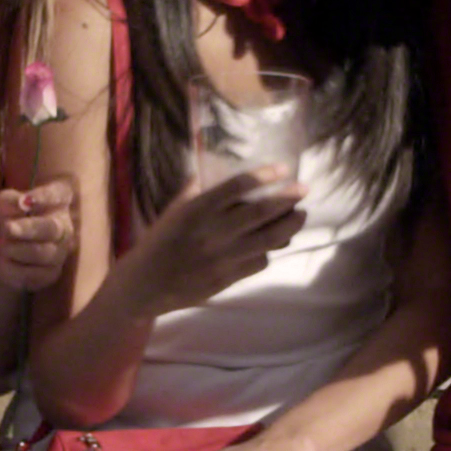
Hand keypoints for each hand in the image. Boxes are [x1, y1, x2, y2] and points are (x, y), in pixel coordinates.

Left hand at [0, 177, 79, 290]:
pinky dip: (11, 267)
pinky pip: (32, 274)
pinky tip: (3, 259)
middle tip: (6, 228)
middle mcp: (64, 226)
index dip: (45, 197)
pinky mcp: (52, 273)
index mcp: (57, 200)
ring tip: (0, 244)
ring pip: (42, 253)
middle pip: (52, 228)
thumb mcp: (1, 205)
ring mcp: (61, 252)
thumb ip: (9, 202)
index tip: (27, 201)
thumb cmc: (6, 220)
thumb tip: (22, 204)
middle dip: (27, 229)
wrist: (3, 252)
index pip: (58, 195)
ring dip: (16, 249)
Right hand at [128, 166, 310, 312]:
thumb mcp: (174, 210)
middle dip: (288, 198)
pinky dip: (270, 250)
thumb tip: (211, 166)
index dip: (265, 175)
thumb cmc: (158, 243)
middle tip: (304, 189)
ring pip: (268, 238)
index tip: (284, 168)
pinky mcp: (228, 278)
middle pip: (262, 211)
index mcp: (198, 209)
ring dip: (289, 225)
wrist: (146, 284)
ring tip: (300, 216)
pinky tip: (272, 243)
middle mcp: (214, 231)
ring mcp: (223, 257)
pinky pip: (260, 261)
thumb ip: (195, 189)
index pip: (238, 186)